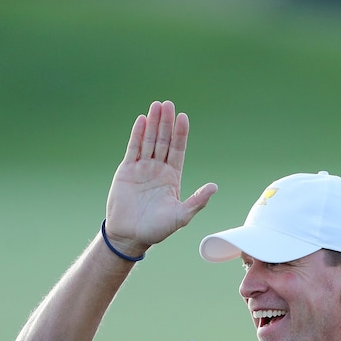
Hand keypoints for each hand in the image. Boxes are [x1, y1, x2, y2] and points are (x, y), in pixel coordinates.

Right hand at [103, 100, 216, 257]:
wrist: (129, 236)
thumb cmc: (156, 230)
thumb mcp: (180, 216)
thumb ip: (197, 201)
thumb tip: (214, 187)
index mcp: (172, 177)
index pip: (178, 150)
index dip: (180, 134)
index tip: (183, 118)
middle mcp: (157, 169)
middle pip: (163, 141)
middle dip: (166, 123)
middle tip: (168, 104)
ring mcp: (141, 168)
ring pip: (148, 141)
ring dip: (152, 124)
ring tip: (156, 106)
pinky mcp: (126, 171)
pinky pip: (133, 149)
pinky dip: (137, 135)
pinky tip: (141, 120)